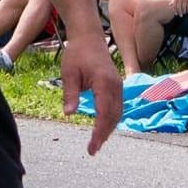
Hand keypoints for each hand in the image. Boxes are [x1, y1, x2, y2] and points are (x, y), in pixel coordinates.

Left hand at [60, 37, 120, 154]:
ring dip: (109, 128)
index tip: (92, 146)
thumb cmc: (76, 53)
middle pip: (114, 117)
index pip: (104, 113)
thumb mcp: (68, 73)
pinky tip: (102, 128)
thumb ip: (70, 93)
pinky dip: (110, 119)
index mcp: (104, 83)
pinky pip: (117, 107)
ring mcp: (118, 86)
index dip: (99, 132)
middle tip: (92, 149)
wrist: (88, 37)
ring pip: (118, 113)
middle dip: (104, 134)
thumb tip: (68, 114)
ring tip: (96, 142)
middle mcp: (115, 86)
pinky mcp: (117, 87)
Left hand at [170, 0, 187, 16]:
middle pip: (179, 7)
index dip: (175, 10)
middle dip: (179, 12)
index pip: (174, 5)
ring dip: (184, 11)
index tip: (176, 14)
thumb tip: (170, 5)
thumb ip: (173, 0)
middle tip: (180, 15)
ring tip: (184, 14)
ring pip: (184, 7)